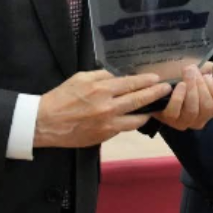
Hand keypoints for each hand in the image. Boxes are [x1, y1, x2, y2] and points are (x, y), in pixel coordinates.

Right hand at [33, 70, 171, 147]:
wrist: (45, 123)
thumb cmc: (61, 97)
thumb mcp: (80, 78)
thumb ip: (101, 76)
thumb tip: (117, 78)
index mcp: (101, 89)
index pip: (131, 83)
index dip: (146, 81)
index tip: (157, 78)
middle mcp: (108, 107)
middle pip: (139, 100)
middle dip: (155, 94)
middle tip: (167, 89)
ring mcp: (107, 124)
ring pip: (136, 120)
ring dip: (147, 112)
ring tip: (155, 107)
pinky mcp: (104, 136)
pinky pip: (123, 128)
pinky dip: (130, 122)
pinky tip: (135, 118)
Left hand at [154, 62, 212, 130]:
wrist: (162, 74)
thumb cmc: (187, 73)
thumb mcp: (208, 69)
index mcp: (212, 107)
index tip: (208, 76)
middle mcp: (200, 118)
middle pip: (207, 107)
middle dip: (200, 86)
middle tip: (193, 70)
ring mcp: (185, 121)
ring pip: (193, 110)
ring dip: (190, 89)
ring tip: (186, 74)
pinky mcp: (169, 119)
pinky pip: (176, 111)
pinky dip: (178, 97)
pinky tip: (178, 85)